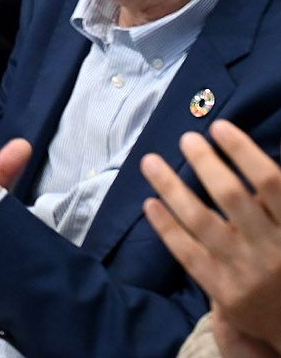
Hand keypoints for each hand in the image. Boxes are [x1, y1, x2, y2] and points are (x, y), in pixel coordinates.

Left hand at [143, 120, 280, 351]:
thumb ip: (277, 198)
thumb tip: (249, 154)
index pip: (270, 183)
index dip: (243, 151)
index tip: (220, 126)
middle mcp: (271, 248)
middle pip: (231, 196)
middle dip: (205, 163)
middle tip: (186, 138)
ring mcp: (244, 271)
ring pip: (201, 221)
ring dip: (172, 187)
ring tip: (150, 161)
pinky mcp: (223, 291)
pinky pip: (188, 253)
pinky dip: (166, 226)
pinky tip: (149, 202)